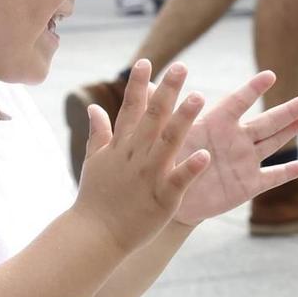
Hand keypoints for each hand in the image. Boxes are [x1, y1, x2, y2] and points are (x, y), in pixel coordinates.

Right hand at [74, 60, 211, 255]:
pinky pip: (179, 180)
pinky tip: (205, 155)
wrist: (94, 235)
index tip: (147, 61)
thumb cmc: (95, 198)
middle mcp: (135, 155)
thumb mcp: (95, 161)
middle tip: (181, 67)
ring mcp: (149, 176)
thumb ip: (99, 133)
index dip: (139, 84)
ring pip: (169, 142)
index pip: (130, 108)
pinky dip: (191, 168)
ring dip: (183, 119)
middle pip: (153, 117)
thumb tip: (92, 107)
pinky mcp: (162, 198)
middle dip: (167, 91)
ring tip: (199, 97)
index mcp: (121, 146)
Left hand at [172, 71, 297, 225]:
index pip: (238, 102)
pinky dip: (286, 173)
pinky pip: (270, 178)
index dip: (252, 90)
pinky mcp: (247, 184)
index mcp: (216, 123)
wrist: (170, 194)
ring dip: (291, 131)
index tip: (270, 75)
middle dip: (287, 112)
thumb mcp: (162, 133)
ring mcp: (244, 161)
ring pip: (273, 143)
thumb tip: (145, 81)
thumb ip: (159, 109)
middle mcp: (235, 138)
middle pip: (266, 122)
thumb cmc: (166, 157)